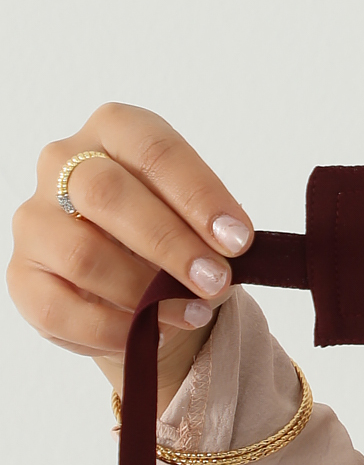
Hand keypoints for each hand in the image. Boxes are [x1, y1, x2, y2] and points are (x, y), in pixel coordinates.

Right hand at [9, 107, 256, 417]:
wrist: (139, 286)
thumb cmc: (173, 235)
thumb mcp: (197, 219)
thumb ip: (207, 227)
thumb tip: (222, 253)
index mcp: (114, 130)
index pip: (154, 149)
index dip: (199, 195)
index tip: (239, 239)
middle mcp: (62, 163)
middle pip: (108, 194)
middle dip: (170, 243)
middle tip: (216, 280)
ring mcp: (35, 219)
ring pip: (83, 254)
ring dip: (146, 292)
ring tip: (193, 311)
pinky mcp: (22, 275)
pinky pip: (59, 308)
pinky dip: (113, 329)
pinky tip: (150, 334)